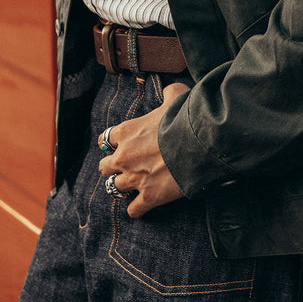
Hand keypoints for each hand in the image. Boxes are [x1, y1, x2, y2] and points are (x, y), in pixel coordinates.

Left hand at [98, 82, 189, 217]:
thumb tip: (170, 90)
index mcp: (126, 132)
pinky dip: (135, 210)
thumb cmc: (184, 118)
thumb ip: (168, 92)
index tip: (119, 145)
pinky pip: (133, 210)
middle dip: (113, 167)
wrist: (198, 144)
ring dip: (122, 187)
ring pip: (114, 188)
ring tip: (130, 187)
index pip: (106, 139)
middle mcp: (124, 156)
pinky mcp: (149, 197)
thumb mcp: (175, 96)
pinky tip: (140, 207)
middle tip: (123, 167)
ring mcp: (135, 179)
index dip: (113, 143)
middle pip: (104, 167)